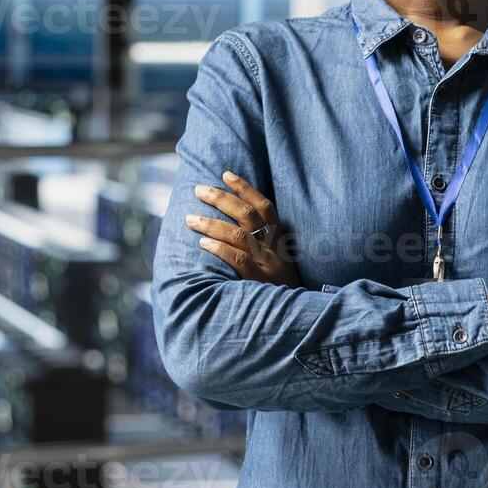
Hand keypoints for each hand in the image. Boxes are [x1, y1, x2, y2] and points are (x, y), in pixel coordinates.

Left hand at [187, 170, 301, 288]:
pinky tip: (202, 243)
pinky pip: (237, 260)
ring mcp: (266, 264)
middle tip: (199, 189)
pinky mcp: (258, 281)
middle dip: (221, 198)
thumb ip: (264, 241)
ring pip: (238, 235)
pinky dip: (219, 249)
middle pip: (247, 214)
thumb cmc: (283, 285)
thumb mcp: (280, 258)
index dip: (245, 188)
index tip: (225, 174)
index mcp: (280, 238)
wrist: (298, 314)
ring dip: (210, 223)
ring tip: (190, 218)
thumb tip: (234, 221)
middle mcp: (274, 247)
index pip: (264, 206)